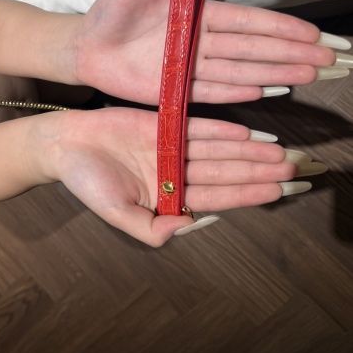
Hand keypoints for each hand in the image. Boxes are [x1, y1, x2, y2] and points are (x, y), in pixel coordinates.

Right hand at [47, 107, 322, 246]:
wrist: (62, 145)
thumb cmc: (85, 181)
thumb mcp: (116, 214)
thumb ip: (151, 229)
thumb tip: (191, 225)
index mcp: (165, 196)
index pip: (215, 196)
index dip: (246, 194)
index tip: (277, 191)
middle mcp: (172, 171)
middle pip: (222, 172)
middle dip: (256, 171)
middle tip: (291, 167)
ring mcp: (168, 146)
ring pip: (215, 149)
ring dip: (246, 149)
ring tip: (277, 149)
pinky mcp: (161, 123)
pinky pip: (195, 126)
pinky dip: (221, 129)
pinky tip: (245, 130)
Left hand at [73, 0, 348, 104]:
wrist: (83, 46)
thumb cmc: (108, 11)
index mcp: (194, 15)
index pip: (245, 21)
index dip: (278, 27)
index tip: (309, 33)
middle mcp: (197, 42)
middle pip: (251, 48)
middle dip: (287, 53)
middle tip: (324, 60)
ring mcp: (187, 67)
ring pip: (237, 70)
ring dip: (271, 73)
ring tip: (305, 76)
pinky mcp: (172, 89)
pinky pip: (209, 91)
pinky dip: (234, 92)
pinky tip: (262, 92)